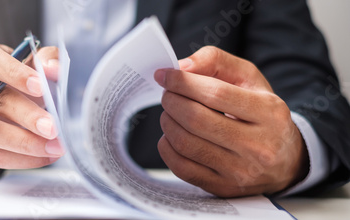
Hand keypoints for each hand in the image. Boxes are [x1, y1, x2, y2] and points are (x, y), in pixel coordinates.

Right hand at [0, 40, 63, 168]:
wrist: (2, 104)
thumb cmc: (21, 79)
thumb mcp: (35, 62)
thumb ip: (48, 60)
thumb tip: (52, 69)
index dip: (15, 73)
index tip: (40, 87)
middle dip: (26, 116)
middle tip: (53, 128)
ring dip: (24, 142)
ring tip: (54, 147)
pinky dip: (20, 159)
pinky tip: (43, 157)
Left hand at [154, 46, 308, 196]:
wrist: (286, 161)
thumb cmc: (262, 114)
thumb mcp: (249, 79)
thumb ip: (216, 62)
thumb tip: (182, 67)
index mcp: (269, 112)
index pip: (216, 94)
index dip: (183, 82)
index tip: (165, 76)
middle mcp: (258, 146)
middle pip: (197, 119)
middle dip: (172, 102)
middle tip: (168, 94)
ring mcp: (240, 171)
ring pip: (186, 143)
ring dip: (167, 122)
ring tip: (170, 113)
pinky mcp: (223, 187)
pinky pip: (181, 167)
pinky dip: (167, 147)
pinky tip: (172, 136)